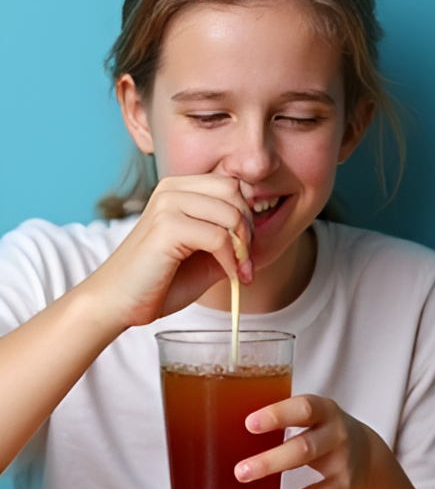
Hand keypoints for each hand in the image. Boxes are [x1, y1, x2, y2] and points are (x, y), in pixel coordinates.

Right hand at [85, 174, 253, 328]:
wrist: (119, 302)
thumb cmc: (161, 281)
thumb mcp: (206, 254)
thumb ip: (230, 239)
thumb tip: (261, 234)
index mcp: (179, 189)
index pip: (233, 185)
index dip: (248, 216)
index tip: (247, 250)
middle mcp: (172, 189)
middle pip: (235, 193)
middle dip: (249, 230)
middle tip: (246, 262)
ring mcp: (167, 204)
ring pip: (231, 214)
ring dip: (244, 249)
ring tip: (240, 272)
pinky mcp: (166, 226)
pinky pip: (219, 237)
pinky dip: (232, 260)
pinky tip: (232, 277)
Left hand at [234, 394, 373, 488]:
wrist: (366, 456)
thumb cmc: (320, 432)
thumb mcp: (309, 417)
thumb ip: (276, 418)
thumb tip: (213, 424)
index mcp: (323, 410)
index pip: (304, 408)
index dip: (276, 415)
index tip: (248, 424)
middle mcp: (336, 433)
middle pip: (304, 445)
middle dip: (270, 459)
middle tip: (238, 470)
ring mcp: (342, 461)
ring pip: (309, 466)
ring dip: (275, 473)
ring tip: (245, 480)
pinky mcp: (343, 487)